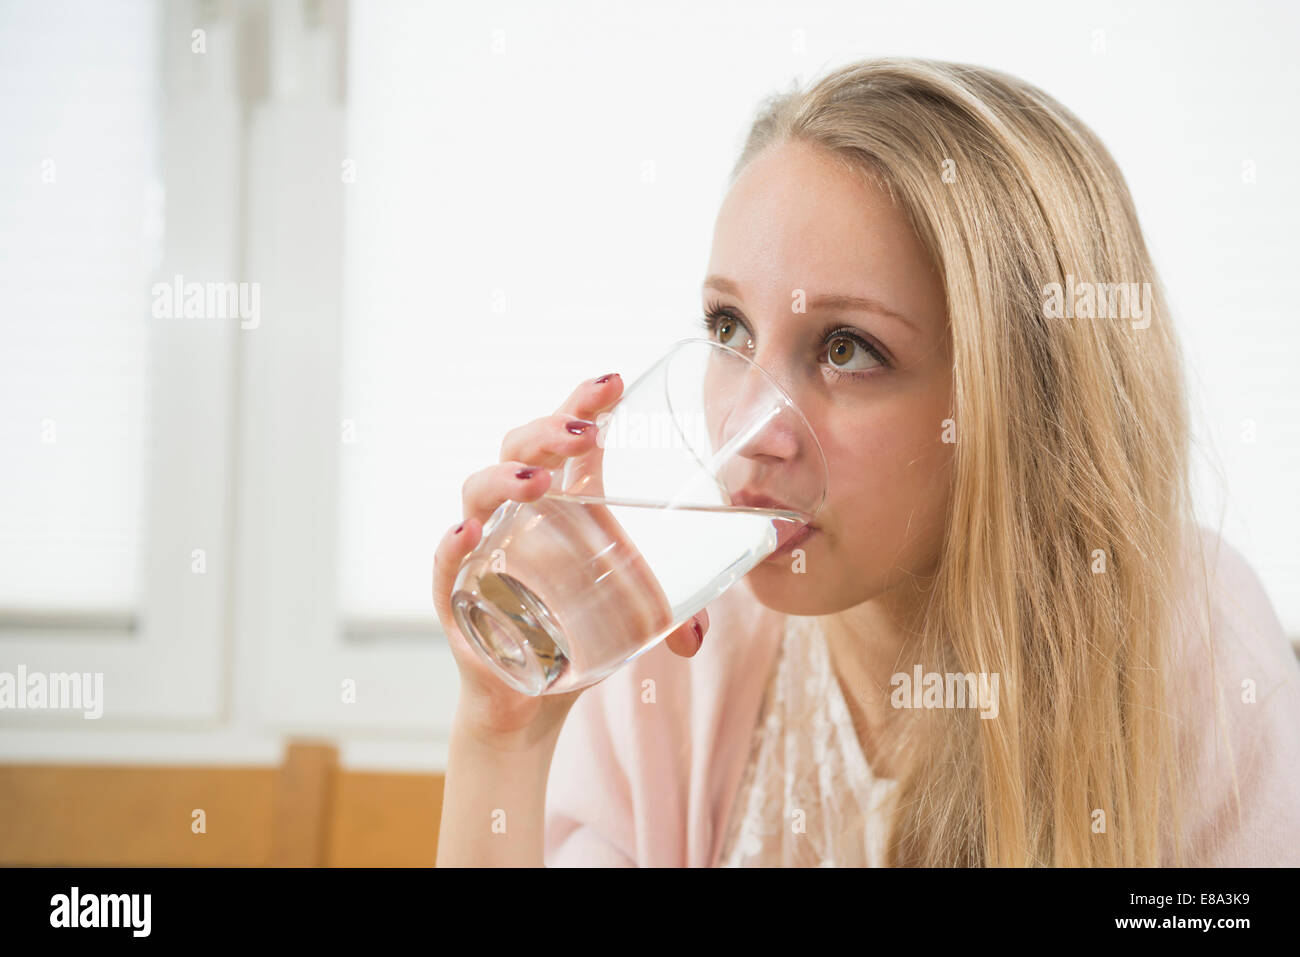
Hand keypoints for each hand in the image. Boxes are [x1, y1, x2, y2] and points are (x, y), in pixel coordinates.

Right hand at [432, 372, 710, 744]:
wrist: (534, 698)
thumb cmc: (582, 629)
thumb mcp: (640, 610)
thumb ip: (681, 613)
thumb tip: (709, 623)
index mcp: (562, 500)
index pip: (565, 434)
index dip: (582, 401)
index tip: (614, 380)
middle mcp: (516, 514)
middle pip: (518, 451)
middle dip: (547, 433)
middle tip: (584, 434)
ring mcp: (483, 551)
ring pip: (477, 496)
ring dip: (505, 480)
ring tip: (538, 482)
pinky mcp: (459, 597)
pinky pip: (448, 566)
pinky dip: (454, 548)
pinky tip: (470, 535)